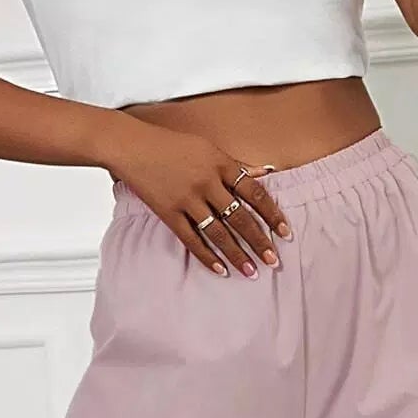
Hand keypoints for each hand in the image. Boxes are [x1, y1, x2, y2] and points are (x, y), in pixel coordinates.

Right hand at [110, 128, 291, 277]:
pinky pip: (191, 239)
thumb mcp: (209, 148)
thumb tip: (266, 173)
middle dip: (259, 241)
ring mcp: (187, 199)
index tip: (285, 232)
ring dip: (236, 254)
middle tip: (273, 261)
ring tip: (251, 271)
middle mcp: (207, 182)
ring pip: (218, 232)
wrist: (133, 146)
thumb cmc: (173, 145)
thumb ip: (236, 166)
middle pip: (240, 217)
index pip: (255, 193)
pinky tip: (221, 270)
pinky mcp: (169, 213)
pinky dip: (207, 256)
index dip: (272, 214)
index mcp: (221, 164)